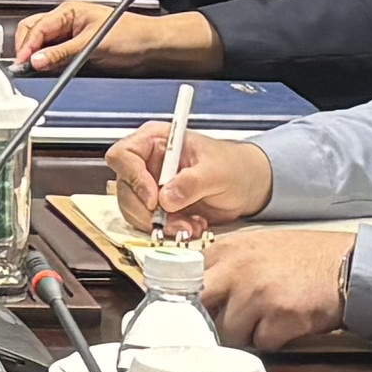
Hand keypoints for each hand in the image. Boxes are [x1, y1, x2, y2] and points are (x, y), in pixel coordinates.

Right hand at [13, 0, 214, 73]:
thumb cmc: (132, 35)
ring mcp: (70, 35)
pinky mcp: (76, 49)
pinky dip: (47, 63)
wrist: (152, 46)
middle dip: (26, 49)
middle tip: (25, 67)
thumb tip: (37, 60)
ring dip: (37, 57)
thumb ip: (62, 52)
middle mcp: (67, 21)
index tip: (22, 63)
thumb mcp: (93, 44)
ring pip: (41, 45)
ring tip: (36, 69)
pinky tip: (48, 70)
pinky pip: (53, 55)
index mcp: (69, 11)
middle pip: (33, 33)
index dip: (27, 47)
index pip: (37, 28)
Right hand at [106, 124, 278, 230]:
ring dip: (159, 224)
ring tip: (189, 224)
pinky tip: (191, 225)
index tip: (153, 198)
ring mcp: (150, 186)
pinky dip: (168, 230)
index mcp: (156, 141)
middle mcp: (147, 163)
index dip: (133, 178)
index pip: (124, 155)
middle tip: (171, 220)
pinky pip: (149, 224)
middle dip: (146, 210)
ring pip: (133, 210)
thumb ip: (191, 182)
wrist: (248, 186)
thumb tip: (166, 197)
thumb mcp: (216, 171)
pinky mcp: (158, 208)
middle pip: (124, 188)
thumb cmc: (234, 166)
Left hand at [191, 221, 365, 348]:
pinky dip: (273, 339)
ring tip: (267, 318)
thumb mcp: (255, 246)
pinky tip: (287, 323)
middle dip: (206, 322)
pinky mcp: (279, 318)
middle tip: (216, 328)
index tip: (183, 314)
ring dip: (246, 333)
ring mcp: (257, 295)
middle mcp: (237, 270)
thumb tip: (194, 293)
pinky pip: (261, 343)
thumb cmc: (301, 257)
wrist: (347, 265)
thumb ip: (224, 265)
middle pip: (199, 310)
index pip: (183, 280)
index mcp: (227, 250)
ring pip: (230, 333)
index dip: (184, 301)